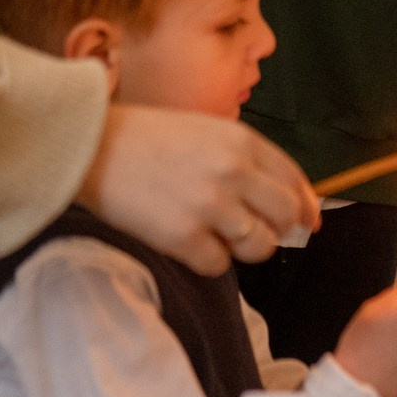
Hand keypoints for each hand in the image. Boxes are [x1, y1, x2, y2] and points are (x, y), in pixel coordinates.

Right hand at [76, 104, 319, 275]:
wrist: (90, 147)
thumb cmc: (145, 137)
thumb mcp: (205, 130)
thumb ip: (245, 159)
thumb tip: (291, 203)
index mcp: (240, 140)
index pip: (294, 179)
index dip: (305, 205)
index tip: (305, 221)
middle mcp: (233, 172)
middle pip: (286, 216)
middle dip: (277, 228)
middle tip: (252, 230)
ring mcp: (210, 206)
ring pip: (259, 246)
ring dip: (243, 247)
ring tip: (215, 234)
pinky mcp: (184, 237)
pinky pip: (219, 265)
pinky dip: (207, 260)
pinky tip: (187, 240)